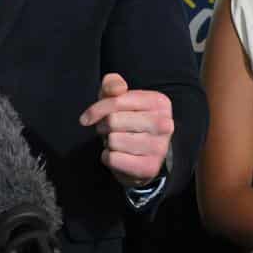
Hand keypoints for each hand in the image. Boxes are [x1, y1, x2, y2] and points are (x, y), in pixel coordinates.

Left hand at [79, 73, 173, 187]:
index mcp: (160, 102)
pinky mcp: (149, 167)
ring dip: (107, 142)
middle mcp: (165, 124)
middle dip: (103, 127)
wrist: (142, 156)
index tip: (87, 118)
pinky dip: (108, 157)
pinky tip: (118, 156)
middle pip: (113, 121)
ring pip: (113, 140)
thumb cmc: (127, 121)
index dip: (96, 110)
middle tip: (108, 131)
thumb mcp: (118, 99)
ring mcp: (160, 147)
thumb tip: (116, 89)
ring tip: (117, 142)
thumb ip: (113, 85)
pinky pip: (113, 158)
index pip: (116, 101)